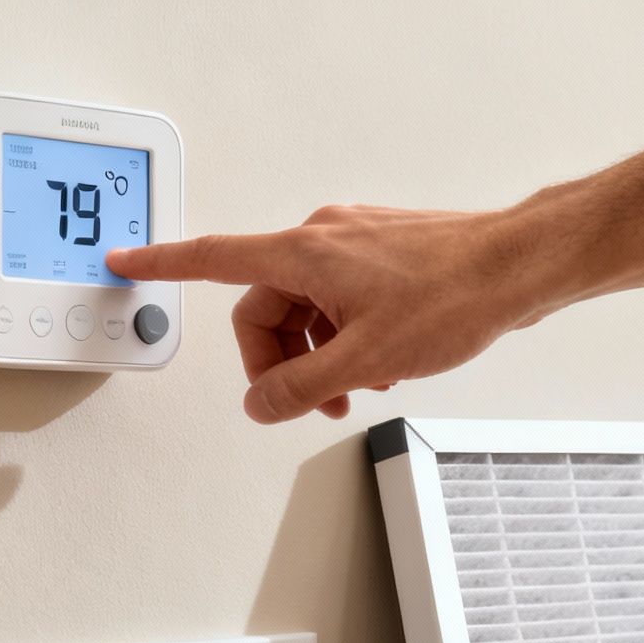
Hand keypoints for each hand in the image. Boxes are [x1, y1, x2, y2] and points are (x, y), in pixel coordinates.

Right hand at [107, 204, 563, 423]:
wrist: (518, 267)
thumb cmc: (454, 296)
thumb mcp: (366, 359)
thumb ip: (301, 387)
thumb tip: (260, 404)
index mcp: (303, 253)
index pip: (213, 258)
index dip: (163, 264)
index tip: (125, 262)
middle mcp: (323, 237)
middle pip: (265, 305)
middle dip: (279, 360)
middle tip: (311, 403)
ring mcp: (355, 242)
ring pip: (307, 306)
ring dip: (319, 353)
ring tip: (359, 385)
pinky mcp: (384, 253)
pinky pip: (341, 298)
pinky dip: (348, 334)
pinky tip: (383, 362)